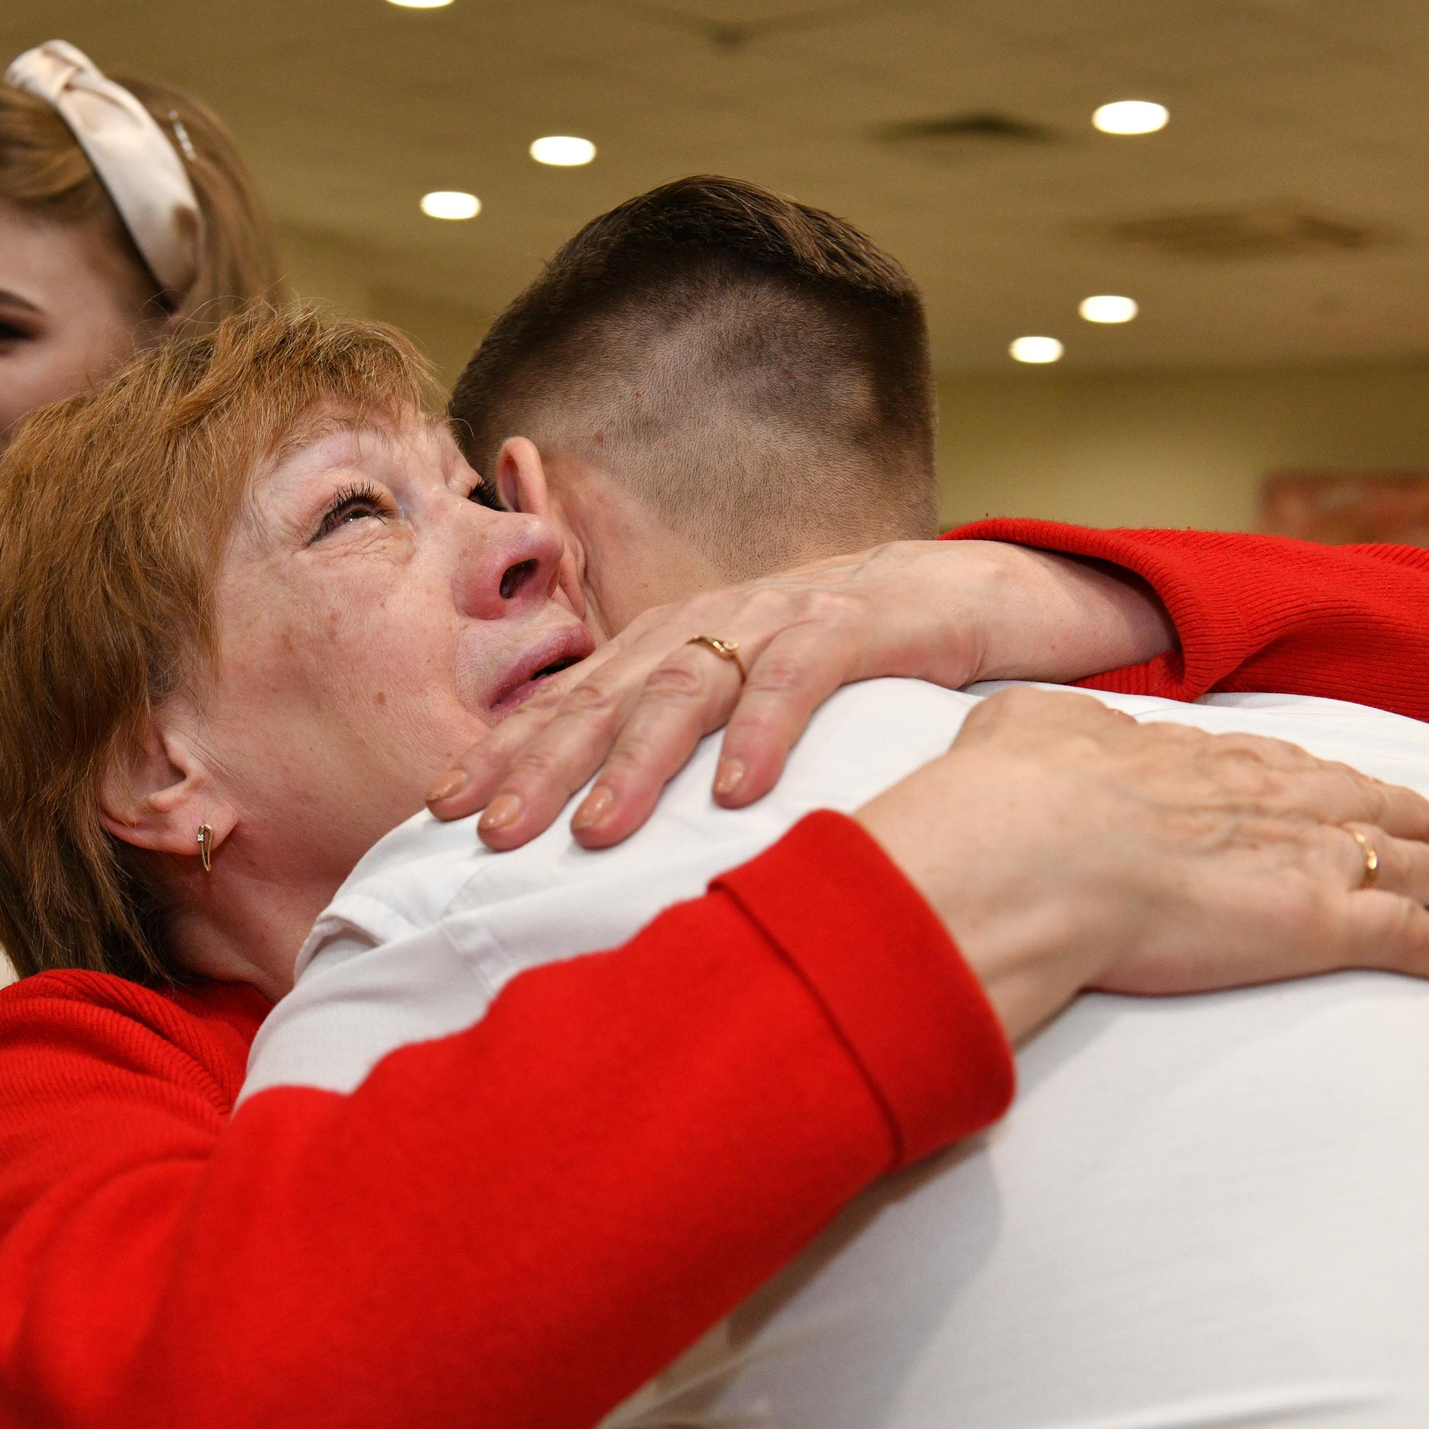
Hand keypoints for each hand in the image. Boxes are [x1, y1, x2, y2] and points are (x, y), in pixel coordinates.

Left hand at [429, 540, 1170, 849]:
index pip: (571, 700)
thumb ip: (684, 746)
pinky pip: (800, 674)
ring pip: (687, 686)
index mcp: (675, 642)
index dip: (507, 750)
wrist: (986, 592)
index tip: (442, 811)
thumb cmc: (855, 662)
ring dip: (636, 762)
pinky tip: (734, 793)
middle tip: (491, 836)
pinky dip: (764, 732)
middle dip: (541, 766)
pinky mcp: (860, 618)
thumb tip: (601, 836)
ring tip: (594, 831)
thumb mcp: (752, 703)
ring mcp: (782, 615)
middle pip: (607, 695)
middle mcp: (712, 621)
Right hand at [854, 687, 1428, 1041]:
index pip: (1267, 763)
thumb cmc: (1010, 797)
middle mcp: (1257, 798)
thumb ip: (1046, 726)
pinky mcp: (1320, 924)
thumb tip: (1043, 730)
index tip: (1325, 780)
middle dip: (1395, 808)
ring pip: (1395, 855)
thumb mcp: (1019, 728)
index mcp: (1187, 756)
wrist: (1032, 853)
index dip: (1305, 774)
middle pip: (1349, 798)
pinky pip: (1411, 940)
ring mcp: (1297, 856)